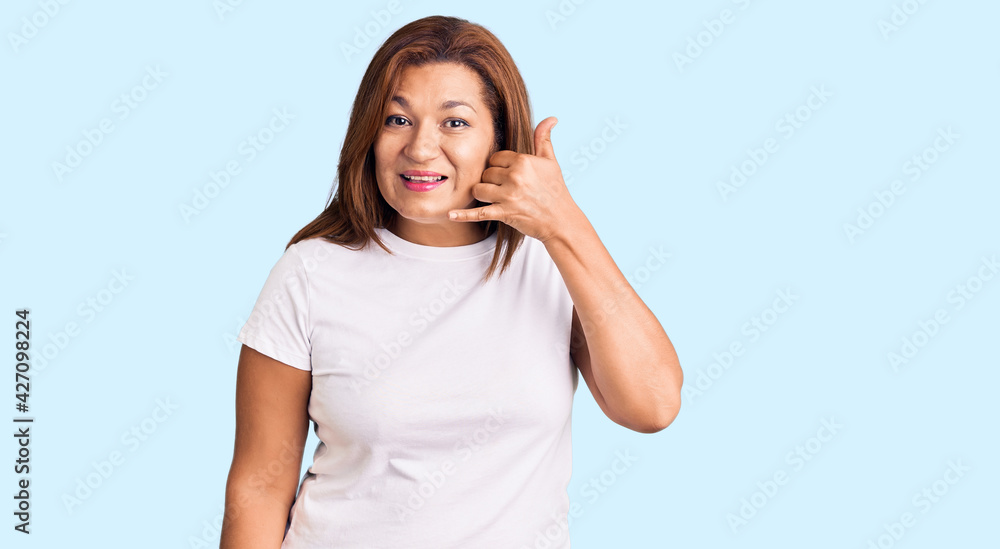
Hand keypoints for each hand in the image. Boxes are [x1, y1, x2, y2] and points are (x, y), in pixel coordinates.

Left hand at [448, 116, 580, 242]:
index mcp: (523, 161)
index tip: (508, 175)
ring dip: (484, 194)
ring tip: (496, 198)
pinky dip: (463, 215)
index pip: (496, 158)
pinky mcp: (504, 213)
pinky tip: (450, 214)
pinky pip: (479, 213)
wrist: (561, 221)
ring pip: (479, 189)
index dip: (500, 167)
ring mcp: (509, 196)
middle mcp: (515, 177)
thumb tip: (551, 118)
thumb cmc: (556, 190)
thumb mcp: (550, 162)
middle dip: (492, 181)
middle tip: (506, 189)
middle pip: (486, 173)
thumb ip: (544, 139)